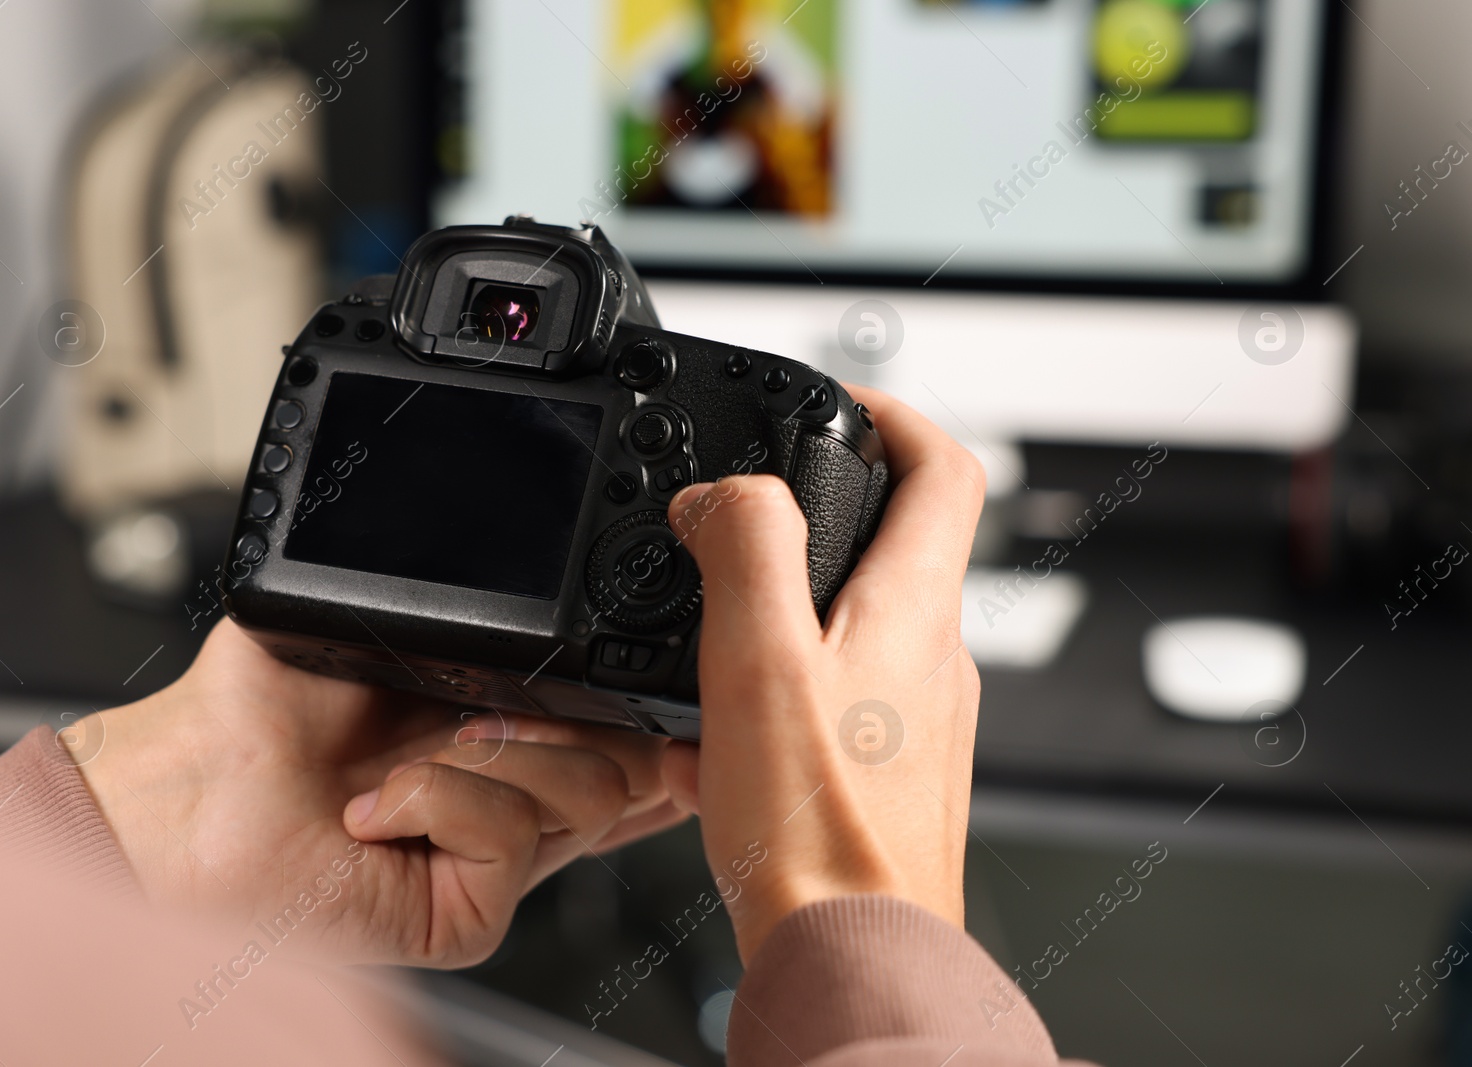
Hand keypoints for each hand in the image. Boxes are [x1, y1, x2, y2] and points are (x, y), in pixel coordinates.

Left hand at [67, 620, 684, 965]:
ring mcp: (496, 863)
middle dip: (581, 711)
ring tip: (415, 753)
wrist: (193, 785)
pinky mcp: (469, 914)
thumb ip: (480, 613)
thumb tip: (542, 574)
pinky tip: (376, 809)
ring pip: (591, 788)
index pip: (627, 738)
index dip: (669, 720)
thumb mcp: (392, 623)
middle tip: (494, 706)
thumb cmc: (266, 711)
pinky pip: (509, 838)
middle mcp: (513, 803)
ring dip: (495, 752)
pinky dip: (436, 800)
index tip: (690, 691)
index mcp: (508, 740)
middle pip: (636, 760)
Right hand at [661, 385, 986, 960]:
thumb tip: (723, 492)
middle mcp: (934, 657)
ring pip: (853, 627)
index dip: (896, 412)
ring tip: (709, 640)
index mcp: (915, 608)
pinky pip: (835, 701)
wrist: (848, 953)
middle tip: (740, 521)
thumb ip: (745, 545)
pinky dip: (776, 694)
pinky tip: (714, 743)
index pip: (947, 466)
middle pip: (896, 543)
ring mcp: (917, 720)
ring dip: (783, 614)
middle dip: (815, 516)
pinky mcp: (889, 773)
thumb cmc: (818, 828)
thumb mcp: (759, 657)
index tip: (839, 403)